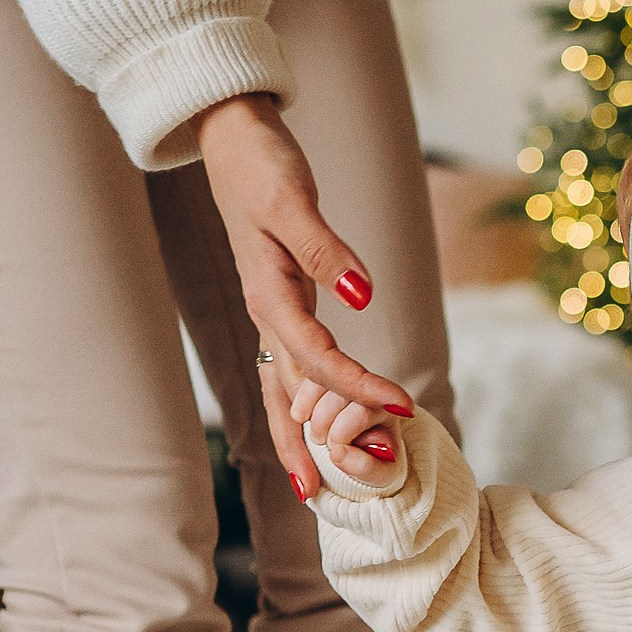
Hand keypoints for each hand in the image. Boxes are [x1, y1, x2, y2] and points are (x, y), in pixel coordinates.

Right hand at [196, 92, 413, 499]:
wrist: (230, 136)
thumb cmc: (261, 163)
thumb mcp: (293, 201)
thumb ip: (327, 251)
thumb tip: (363, 298)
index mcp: (270, 294)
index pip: (318, 358)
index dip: (358, 386)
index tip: (401, 407)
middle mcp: (266, 312)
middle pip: (286, 392)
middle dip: (305, 443)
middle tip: (323, 496)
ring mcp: (269, 309)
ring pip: (281, 386)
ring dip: (296, 434)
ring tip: (309, 482)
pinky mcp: (277, 300)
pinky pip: (289, 363)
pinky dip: (300, 398)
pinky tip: (313, 421)